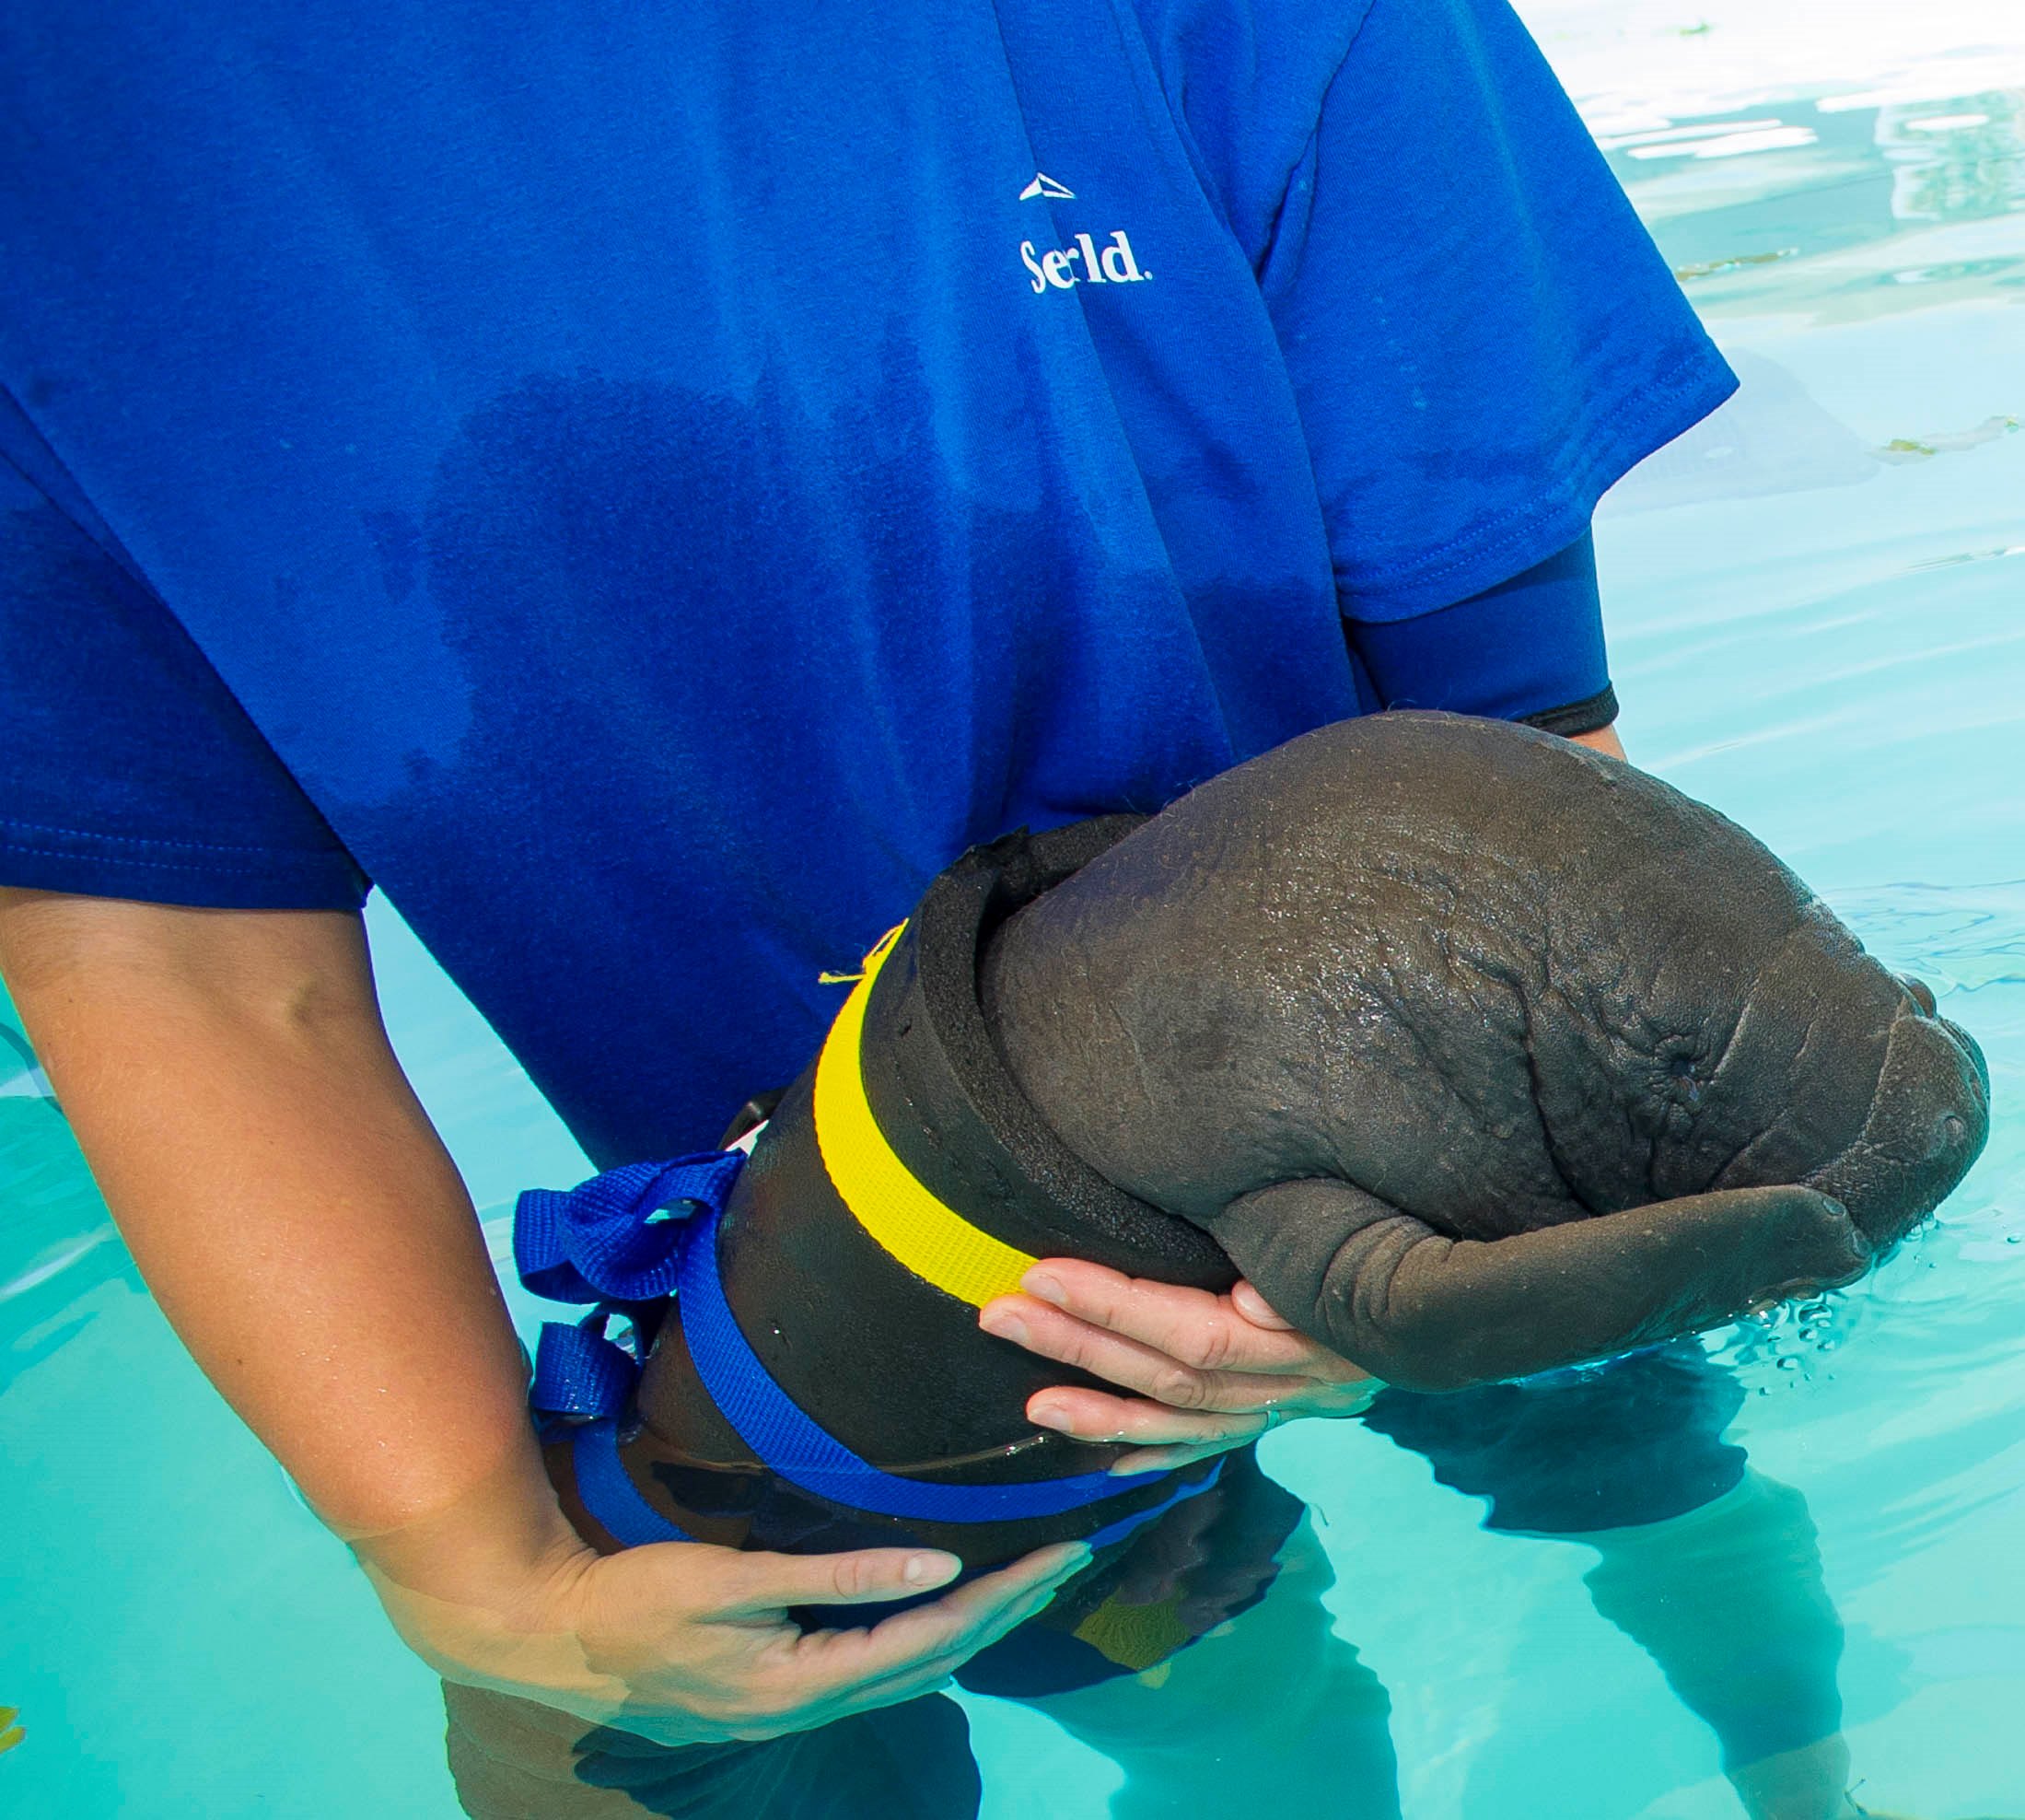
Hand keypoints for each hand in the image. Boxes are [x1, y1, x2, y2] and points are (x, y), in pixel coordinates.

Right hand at [368, 1524, 1089, 1746]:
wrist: (554, 1639)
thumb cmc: (634, 1598)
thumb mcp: (729, 1579)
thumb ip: (834, 1575)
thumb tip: (934, 1563)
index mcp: (804, 1681)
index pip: (931, 1634)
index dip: (1001, 1595)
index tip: (1058, 1554)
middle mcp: (811, 1708)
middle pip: (937, 1661)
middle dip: (1008, 1612)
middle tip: (1069, 1562)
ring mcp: (794, 1711)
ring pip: (913, 1674)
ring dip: (975, 1630)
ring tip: (1026, 1584)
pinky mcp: (780, 1697)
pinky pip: (879, 1673)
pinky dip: (927, 1640)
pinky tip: (944, 1613)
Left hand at [979, 1261, 1377, 1473]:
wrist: (1477, 1300)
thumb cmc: (1401, 1235)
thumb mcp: (1361, 1236)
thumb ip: (1303, 1262)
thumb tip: (1251, 1299)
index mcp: (1302, 1334)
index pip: (1188, 1326)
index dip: (1110, 1305)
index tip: (1038, 1271)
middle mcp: (1291, 1383)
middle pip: (1169, 1374)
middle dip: (1078, 1345)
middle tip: (999, 1313)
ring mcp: (1288, 1408)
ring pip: (1182, 1420)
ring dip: (1100, 1411)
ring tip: (1032, 1402)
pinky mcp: (1286, 1417)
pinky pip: (1215, 1447)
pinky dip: (1158, 1455)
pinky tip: (1104, 1462)